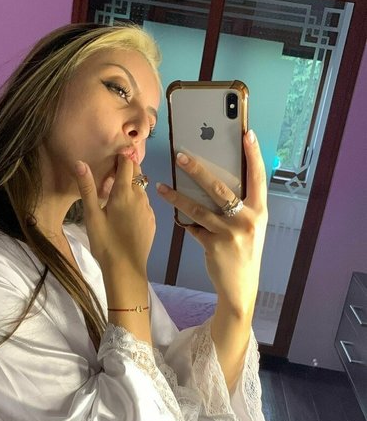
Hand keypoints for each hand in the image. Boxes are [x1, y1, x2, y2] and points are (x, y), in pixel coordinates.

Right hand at [75, 154, 155, 279]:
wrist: (126, 269)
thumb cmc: (105, 243)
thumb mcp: (91, 215)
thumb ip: (87, 188)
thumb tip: (80, 162)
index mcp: (124, 193)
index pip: (127, 163)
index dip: (121, 155)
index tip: (113, 154)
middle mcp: (140, 197)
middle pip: (137, 173)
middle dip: (127, 167)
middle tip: (113, 171)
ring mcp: (148, 210)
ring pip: (141, 189)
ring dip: (131, 185)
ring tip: (116, 192)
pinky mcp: (152, 221)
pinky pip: (145, 204)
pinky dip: (136, 201)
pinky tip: (126, 212)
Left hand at [157, 129, 267, 316]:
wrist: (241, 286)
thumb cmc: (244, 252)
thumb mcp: (250, 227)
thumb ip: (239, 208)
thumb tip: (214, 185)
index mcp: (259, 211)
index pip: (259, 177)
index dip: (253, 155)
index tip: (247, 134)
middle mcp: (247, 219)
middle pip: (220, 188)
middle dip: (198, 170)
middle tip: (181, 156)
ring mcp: (230, 233)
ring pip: (198, 208)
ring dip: (177, 197)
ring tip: (161, 187)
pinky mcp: (213, 245)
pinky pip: (193, 228)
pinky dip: (185, 222)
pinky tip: (177, 217)